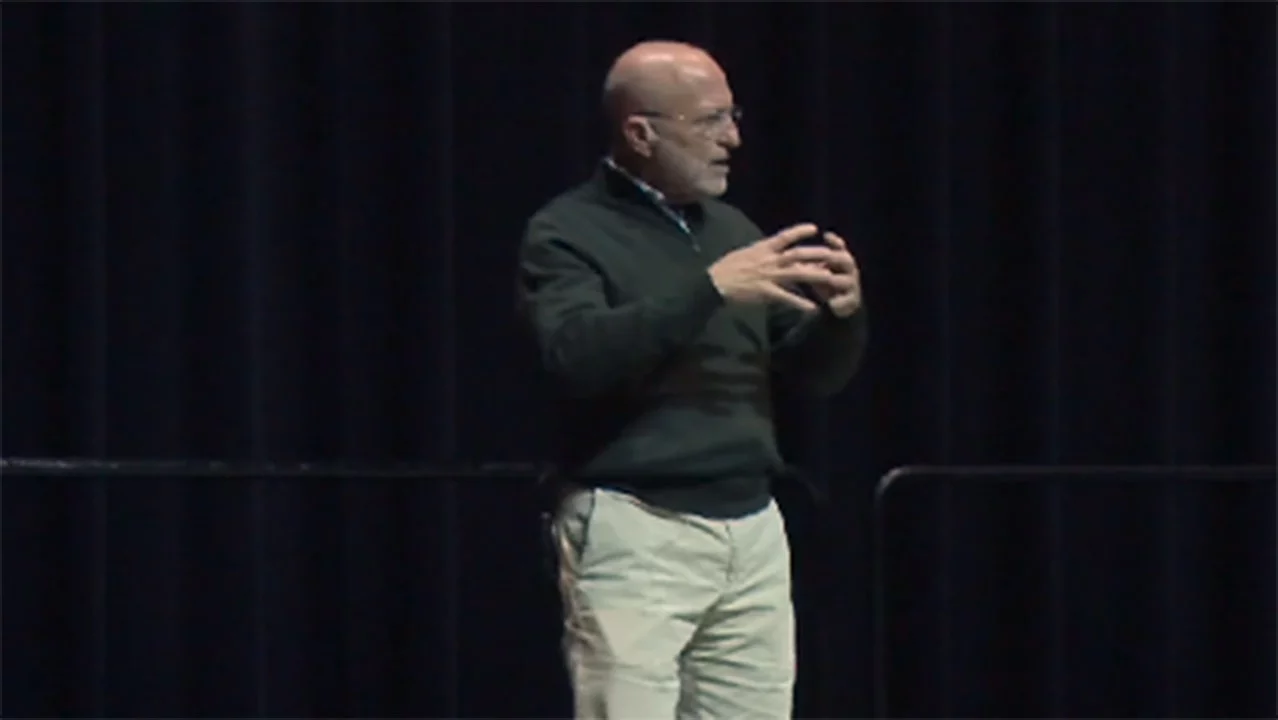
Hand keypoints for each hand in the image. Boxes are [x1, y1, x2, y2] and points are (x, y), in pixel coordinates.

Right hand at [708, 223, 851, 312]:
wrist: (713, 282)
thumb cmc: (725, 268)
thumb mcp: (744, 253)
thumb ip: (760, 252)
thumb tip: (770, 250)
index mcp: (763, 248)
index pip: (785, 236)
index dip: (800, 231)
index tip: (815, 228)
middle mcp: (769, 259)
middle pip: (798, 254)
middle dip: (817, 254)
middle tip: (833, 254)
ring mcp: (769, 275)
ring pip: (797, 273)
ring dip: (815, 275)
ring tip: (831, 278)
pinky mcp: (766, 292)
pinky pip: (787, 297)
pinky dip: (801, 303)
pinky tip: (813, 308)